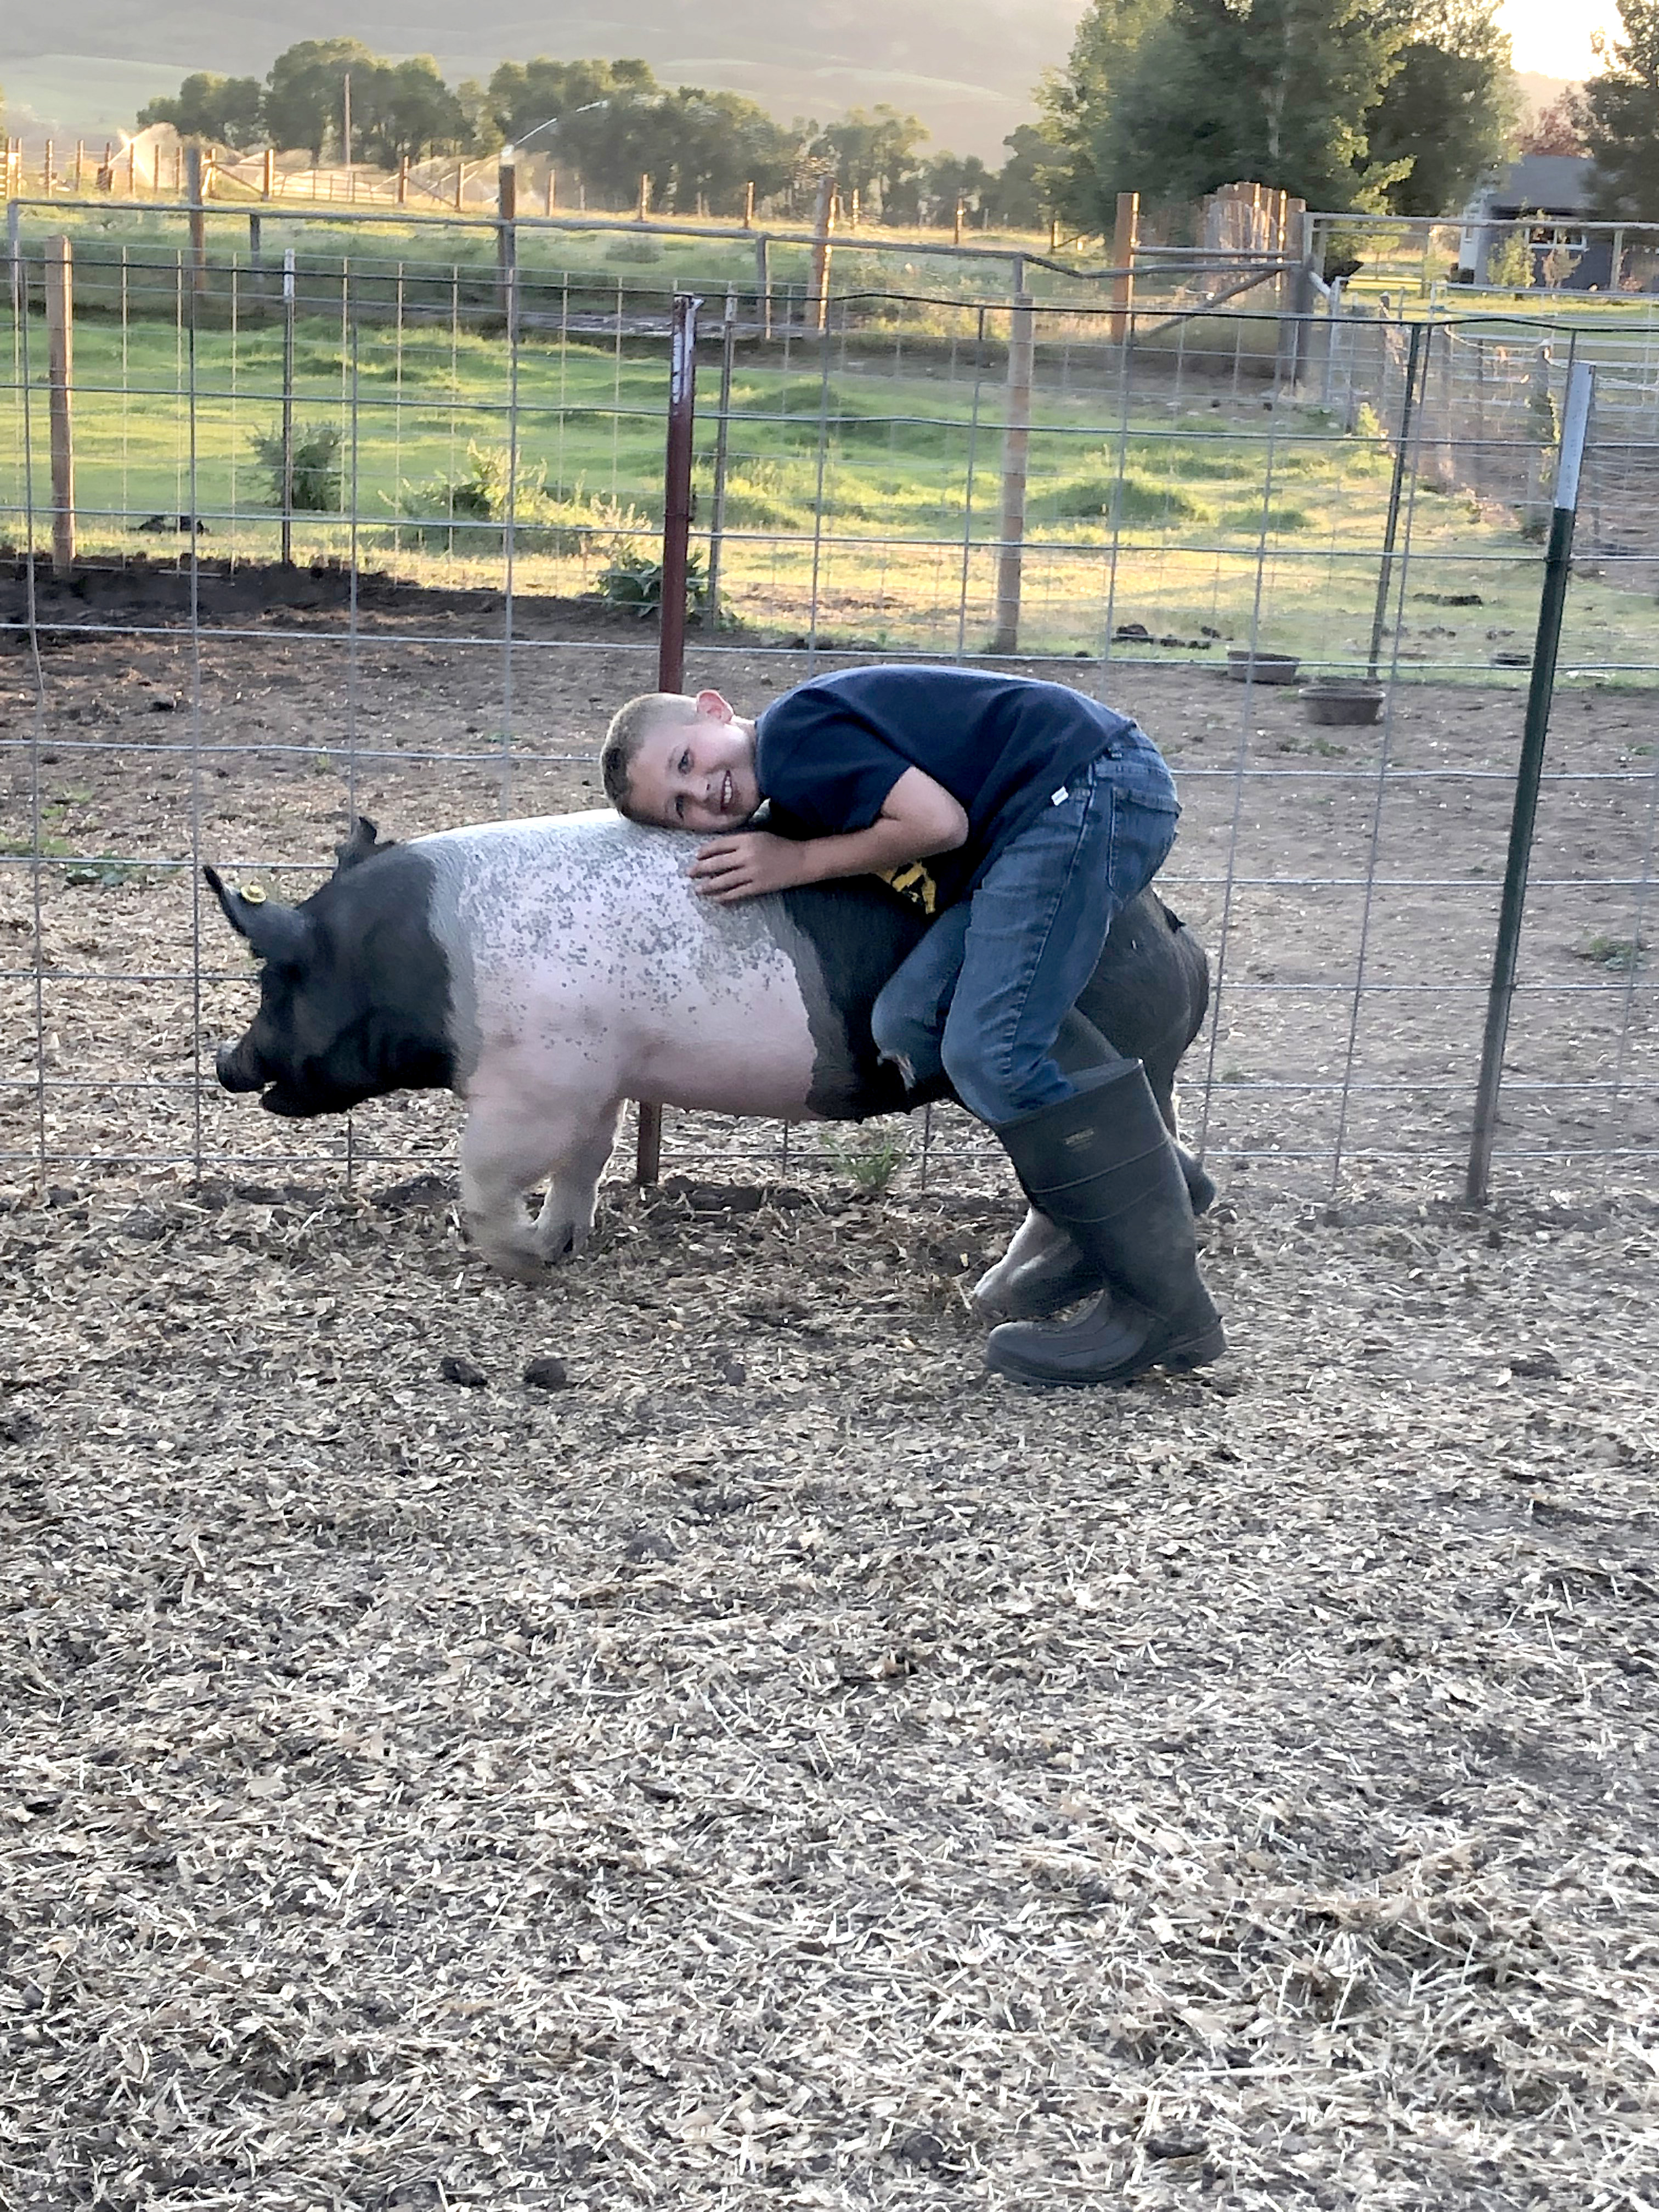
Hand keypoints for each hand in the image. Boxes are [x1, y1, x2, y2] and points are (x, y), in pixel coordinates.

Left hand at [689, 832, 808, 902]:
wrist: (801, 860)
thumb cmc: (779, 846)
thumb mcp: (758, 836)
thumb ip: (739, 843)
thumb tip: (717, 853)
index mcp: (746, 839)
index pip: (719, 845)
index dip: (705, 852)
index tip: (696, 856)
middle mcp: (746, 855)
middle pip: (716, 863)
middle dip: (700, 869)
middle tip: (689, 874)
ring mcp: (752, 872)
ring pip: (723, 881)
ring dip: (708, 886)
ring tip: (698, 890)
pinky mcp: (758, 886)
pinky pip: (736, 893)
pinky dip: (724, 897)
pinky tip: (716, 899)